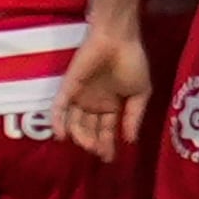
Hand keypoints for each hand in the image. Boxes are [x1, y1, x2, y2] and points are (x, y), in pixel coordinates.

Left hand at [57, 21, 150, 161]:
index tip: (109, 158)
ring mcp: (79, 96)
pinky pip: (59, 107)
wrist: (117, 39)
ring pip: (74, 122)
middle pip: (89, 129)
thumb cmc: (131, 62)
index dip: (107, 145)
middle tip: (98, 153)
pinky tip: (61, 135)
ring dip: (79, 136)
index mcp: (110, 105)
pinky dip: (58, 121)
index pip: (106, 130)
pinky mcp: (68, 87)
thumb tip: (130, 141)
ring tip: (87, 145)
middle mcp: (93, 103)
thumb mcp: (141, 93)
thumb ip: (134, 117)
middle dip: (93, 143)